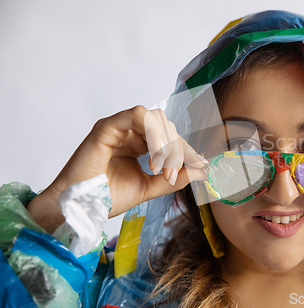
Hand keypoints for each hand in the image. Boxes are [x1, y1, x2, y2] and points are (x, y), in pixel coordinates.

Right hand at [28, 106, 206, 231]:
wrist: (80, 208)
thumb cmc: (107, 197)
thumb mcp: (148, 187)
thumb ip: (173, 178)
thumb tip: (202, 170)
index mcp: (139, 144)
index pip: (170, 138)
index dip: (187, 151)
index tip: (201, 166)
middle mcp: (130, 132)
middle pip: (166, 126)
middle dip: (177, 150)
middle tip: (173, 174)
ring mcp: (119, 127)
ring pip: (156, 118)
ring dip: (166, 143)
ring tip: (160, 168)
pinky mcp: (107, 126)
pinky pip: (138, 115)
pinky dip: (153, 134)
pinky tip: (153, 157)